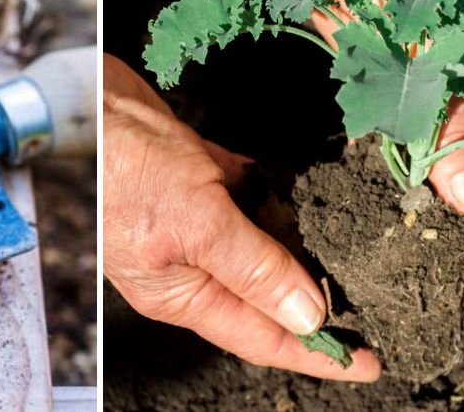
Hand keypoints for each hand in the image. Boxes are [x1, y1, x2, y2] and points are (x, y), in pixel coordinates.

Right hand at [103, 55, 380, 381]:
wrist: (88, 100)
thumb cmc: (122, 165)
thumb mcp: (197, 224)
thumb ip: (254, 269)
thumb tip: (307, 315)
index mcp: (183, 291)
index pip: (262, 336)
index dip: (316, 353)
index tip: (367, 363)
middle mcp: (192, 262)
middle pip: (267, 295)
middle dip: (318, 302)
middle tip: (376, 305)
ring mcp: (197, 219)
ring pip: (263, 245)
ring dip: (303, 244)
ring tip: (354, 252)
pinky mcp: (200, 176)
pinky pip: (251, 194)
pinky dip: (278, 193)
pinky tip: (304, 190)